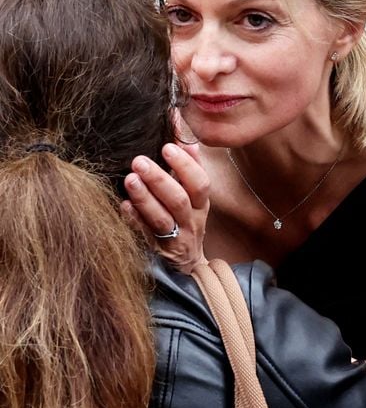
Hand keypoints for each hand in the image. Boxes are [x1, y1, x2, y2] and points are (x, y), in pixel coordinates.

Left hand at [121, 142, 209, 273]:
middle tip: (138, 161)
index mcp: (201, 204)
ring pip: (161, 219)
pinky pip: (144, 237)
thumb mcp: (194, 197)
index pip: (200, 183)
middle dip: (159, 179)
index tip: (167, 147)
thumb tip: (187, 139)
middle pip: (179, 200)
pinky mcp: (156, 253)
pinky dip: (134, 220)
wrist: (186, 267)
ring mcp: (174, 239)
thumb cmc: (186, 222)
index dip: (186, 165)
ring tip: (129, 179)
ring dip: (145, 198)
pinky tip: (123, 206)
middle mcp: (190, 222)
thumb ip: (190, 168)